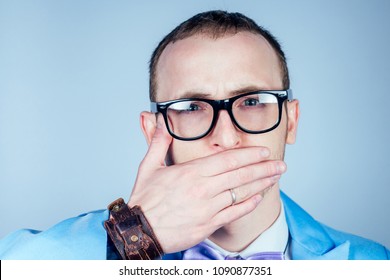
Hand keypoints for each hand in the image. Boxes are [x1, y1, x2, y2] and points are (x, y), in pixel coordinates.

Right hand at [128, 114, 285, 252]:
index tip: (263, 152)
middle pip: (240, 175)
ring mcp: (208, 208)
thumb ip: (158, 143)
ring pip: (241, 194)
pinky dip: (248, 205)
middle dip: (263, 169)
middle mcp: (203, 189)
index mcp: (191, 173)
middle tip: (280, 165)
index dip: (248, 155)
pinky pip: (234, 213)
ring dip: (261, 184)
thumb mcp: (148, 167)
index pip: (227, 160)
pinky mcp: (208, 224)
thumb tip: (162, 122)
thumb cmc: (145, 200)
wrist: (140, 231)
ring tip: (276, 178)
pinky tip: (259, 198)